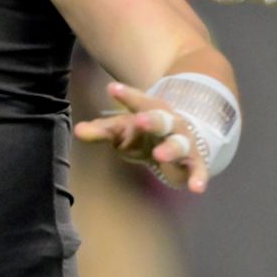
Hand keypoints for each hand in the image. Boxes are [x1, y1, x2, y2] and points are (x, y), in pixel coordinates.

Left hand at [74, 80, 212, 191]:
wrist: (180, 138)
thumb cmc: (143, 133)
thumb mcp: (121, 129)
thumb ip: (101, 131)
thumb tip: (78, 131)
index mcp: (150, 111)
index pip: (139, 101)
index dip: (127, 96)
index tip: (113, 89)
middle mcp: (170, 123)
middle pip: (162, 119)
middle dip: (152, 120)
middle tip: (140, 120)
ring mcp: (184, 141)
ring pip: (179, 143)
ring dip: (171, 149)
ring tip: (159, 156)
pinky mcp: (194, 161)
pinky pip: (198, 168)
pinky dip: (198, 177)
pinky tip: (197, 188)